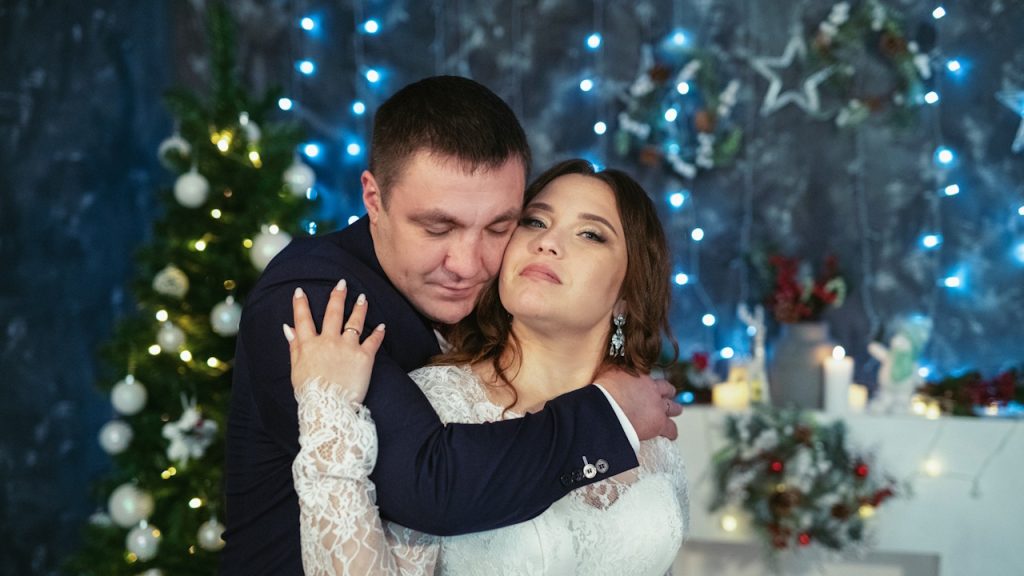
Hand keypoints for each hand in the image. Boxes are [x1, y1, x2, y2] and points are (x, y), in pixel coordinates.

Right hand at [283, 279, 385, 402]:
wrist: (329, 408)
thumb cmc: (310, 393)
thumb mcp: (296, 370)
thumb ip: (294, 347)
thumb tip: (288, 329)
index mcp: (309, 345)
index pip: (303, 319)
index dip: (300, 304)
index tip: (300, 291)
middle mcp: (328, 341)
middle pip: (333, 313)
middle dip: (337, 296)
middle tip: (342, 283)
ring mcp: (347, 348)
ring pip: (354, 322)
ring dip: (359, 308)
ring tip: (363, 298)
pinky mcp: (364, 357)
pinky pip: (373, 341)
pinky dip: (378, 333)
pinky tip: (382, 326)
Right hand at [595, 369, 681, 441]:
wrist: (605, 410)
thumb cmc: (600, 394)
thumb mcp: (605, 375)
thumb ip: (611, 373)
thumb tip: (608, 372)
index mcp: (636, 375)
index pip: (647, 377)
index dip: (647, 383)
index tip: (645, 387)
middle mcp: (650, 387)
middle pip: (666, 388)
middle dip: (667, 393)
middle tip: (666, 396)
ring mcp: (656, 405)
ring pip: (673, 407)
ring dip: (673, 409)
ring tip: (675, 412)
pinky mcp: (659, 422)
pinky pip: (671, 429)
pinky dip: (671, 432)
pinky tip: (670, 435)